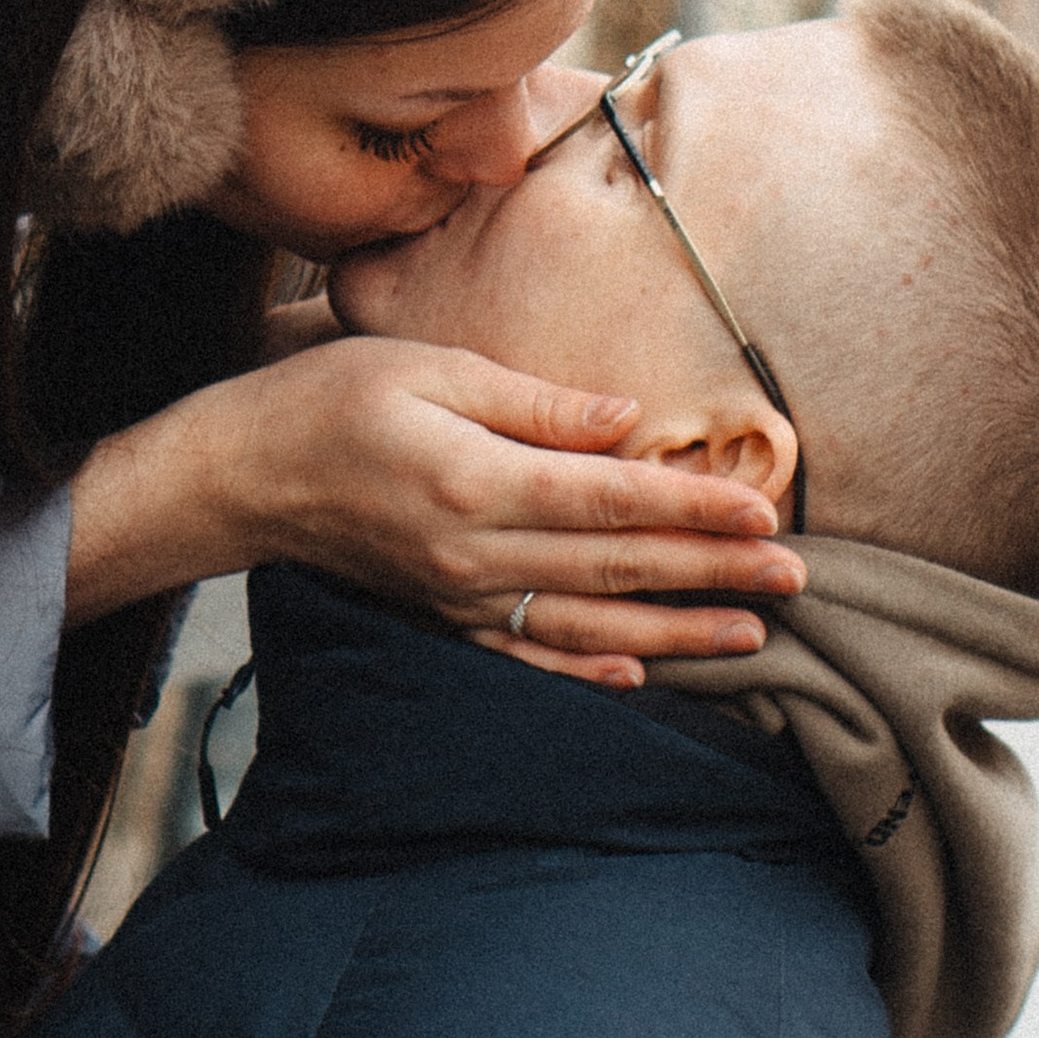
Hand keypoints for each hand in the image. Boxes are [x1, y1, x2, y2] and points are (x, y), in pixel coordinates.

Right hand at [66, 338, 801, 689]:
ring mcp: (459, 597)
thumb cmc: (332, 398)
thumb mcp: (432, 366)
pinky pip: (527, 653)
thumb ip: (535, 401)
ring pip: (589, 621)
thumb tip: (628, 421)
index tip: (764, 511)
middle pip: (617, 566)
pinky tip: (638, 671)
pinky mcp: (442, 617)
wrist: (242, 475)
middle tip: (796, 577)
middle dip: (714, 573)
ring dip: (676, 631)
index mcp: (478, 481)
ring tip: (752, 636)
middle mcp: (475, 553)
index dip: (694, 507)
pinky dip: (587, 667)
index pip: (612, 499)